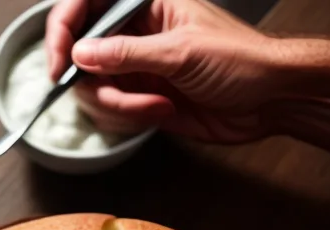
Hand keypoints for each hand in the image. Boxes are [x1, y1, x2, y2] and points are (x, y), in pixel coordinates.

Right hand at [44, 0, 329, 152]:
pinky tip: (163, 111)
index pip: (87, 7)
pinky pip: (113, 112)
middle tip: (115, 95)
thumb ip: (125, 53)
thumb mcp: (180, 52)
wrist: (269, 99)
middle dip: (98, 84)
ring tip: (157, 105)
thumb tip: (81, 53)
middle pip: (84, 57)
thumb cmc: (241, 60)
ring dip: (121, 106)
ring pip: (96, 90)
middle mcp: (137, 35)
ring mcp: (136, 68)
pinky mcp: (141, 99)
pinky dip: (130, 118)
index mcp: (147, 6)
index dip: (64, 32)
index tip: (59, 63)